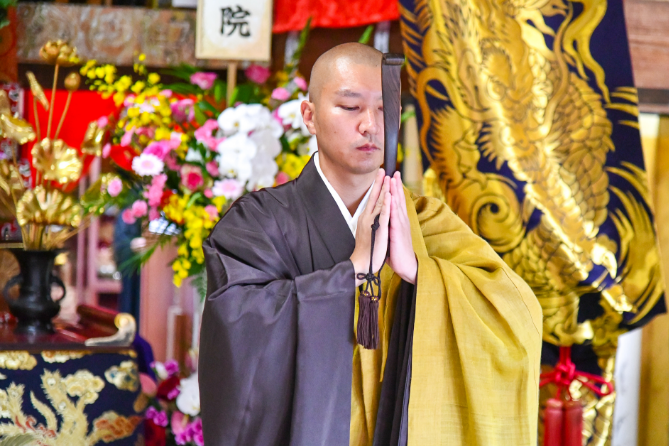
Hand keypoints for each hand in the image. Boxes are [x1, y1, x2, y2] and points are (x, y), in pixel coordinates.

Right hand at [350, 169, 389, 285]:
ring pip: (379, 204)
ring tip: (387, 177)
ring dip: (383, 190)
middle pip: (374, 198)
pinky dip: (386, 205)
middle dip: (378, 183)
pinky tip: (389, 196)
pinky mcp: (379, 230)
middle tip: (381, 170)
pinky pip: (383, 215)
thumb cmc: (366, 250)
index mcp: (367, 219)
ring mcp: (373, 224)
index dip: (376, 188)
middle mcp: (368, 219)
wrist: (362, 264)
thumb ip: (371, 223)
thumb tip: (372, 216)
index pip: (372, 200)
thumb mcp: (368, 233)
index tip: (380, 177)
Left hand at [388, 172, 416, 284]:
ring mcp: (400, 225)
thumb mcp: (392, 234)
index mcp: (399, 221)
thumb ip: (390, 225)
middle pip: (399, 199)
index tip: (392, 177)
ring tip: (392, 179)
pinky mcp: (398, 232)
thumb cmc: (398, 251)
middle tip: (394, 171)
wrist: (406, 266)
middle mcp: (401, 220)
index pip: (397, 201)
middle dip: (396, 185)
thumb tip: (385, 219)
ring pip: (397, 204)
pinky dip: (393, 206)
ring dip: (395, 191)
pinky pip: (395, 216)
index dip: (395, 189)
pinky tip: (391, 197)